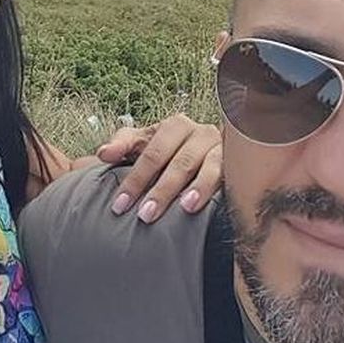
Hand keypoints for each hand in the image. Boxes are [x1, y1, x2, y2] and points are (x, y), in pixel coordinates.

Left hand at [95, 114, 221, 223]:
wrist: (211, 153)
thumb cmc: (171, 150)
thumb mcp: (144, 143)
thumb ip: (123, 145)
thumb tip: (103, 153)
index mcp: (175, 126)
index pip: (152, 153)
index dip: (135, 179)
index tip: (119, 205)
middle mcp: (201, 133)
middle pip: (179, 161)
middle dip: (161, 189)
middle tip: (145, 216)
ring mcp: (223, 149)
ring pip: (209, 167)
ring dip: (197, 188)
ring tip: (185, 208)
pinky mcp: (240, 165)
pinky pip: (232, 175)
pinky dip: (222, 188)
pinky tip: (215, 203)